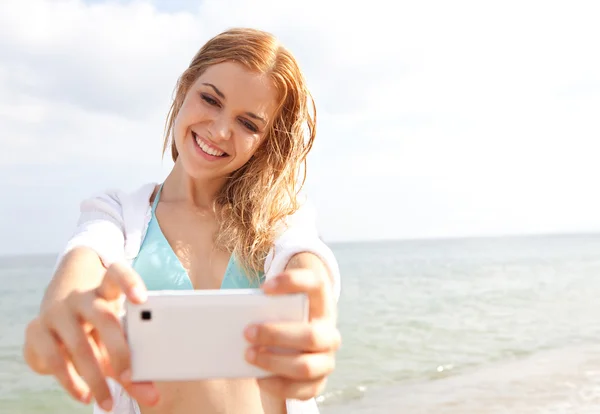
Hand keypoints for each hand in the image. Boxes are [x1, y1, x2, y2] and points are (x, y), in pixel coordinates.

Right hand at [23, 263, 159, 410]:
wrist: (55, 317)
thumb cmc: (96, 329)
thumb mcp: (115, 340)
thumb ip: (133, 366)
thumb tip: (152, 397)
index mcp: (106, 291)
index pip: (116, 274)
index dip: (129, 282)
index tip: (141, 298)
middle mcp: (81, 297)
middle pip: (103, 317)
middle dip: (118, 350)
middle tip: (129, 376)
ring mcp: (57, 312)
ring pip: (79, 343)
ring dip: (94, 376)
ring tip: (107, 400)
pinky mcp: (36, 330)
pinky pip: (54, 358)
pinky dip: (70, 381)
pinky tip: (83, 395)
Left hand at [244, 268, 340, 399]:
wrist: (295, 350)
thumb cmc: (279, 322)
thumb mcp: (277, 311)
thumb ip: (264, 307)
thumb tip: (234, 313)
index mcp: (321, 305)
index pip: (316, 284)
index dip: (293, 283)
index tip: (264, 288)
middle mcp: (329, 333)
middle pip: (311, 335)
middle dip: (276, 334)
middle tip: (247, 331)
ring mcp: (326, 361)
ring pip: (305, 366)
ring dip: (274, 361)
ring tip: (248, 355)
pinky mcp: (318, 384)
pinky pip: (300, 390)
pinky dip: (276, 385)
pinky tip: (259, 378)